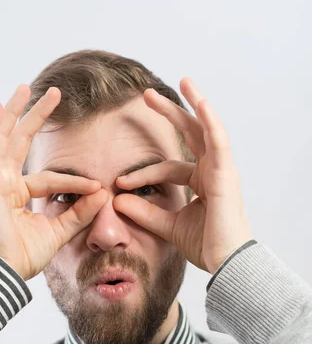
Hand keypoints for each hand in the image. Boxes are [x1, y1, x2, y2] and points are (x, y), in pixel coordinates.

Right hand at [0, 85, 107, 280]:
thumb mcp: (60, 230)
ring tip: (26, 88)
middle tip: (52, 93)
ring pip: (4, 138)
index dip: (74, 182)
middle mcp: (3, 183)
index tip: (97, 186)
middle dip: (35, 117)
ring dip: (15, 112)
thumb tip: (103, 193)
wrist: (6, 273)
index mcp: (18, 195)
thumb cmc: (26, 256)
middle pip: (20, 142)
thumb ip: (80, 212)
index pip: (50, 179)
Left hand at [113, 78, 252, 273]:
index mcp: (200, 183)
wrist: (225, 263)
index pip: (167, 168)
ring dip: (195, 103)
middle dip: (169, 114)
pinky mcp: (226, 174)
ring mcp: (221, 170)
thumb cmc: (204, 246)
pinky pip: (219, 141)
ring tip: (183, 80)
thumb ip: (144, 212)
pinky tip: (199, 101)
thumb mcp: (166, 225)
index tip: (118, 183)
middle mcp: (212, 172)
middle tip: (146, 96)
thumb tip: (117, 199)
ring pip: (207, 129)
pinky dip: (210, 120)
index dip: (142, 175)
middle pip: (189, 135)